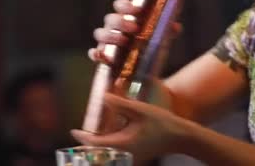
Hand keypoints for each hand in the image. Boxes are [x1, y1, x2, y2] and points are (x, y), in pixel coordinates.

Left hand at [71, 93, 192, 164]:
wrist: (180, 137)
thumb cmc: (162, 123)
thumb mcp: (140, 110)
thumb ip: (120, 104)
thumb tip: (103, 97)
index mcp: (123, 145)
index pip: (95, 145)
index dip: (82, 138)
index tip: (73, 130)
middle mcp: (124, 155)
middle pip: (98, 153)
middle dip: (87, 144)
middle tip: (80, 132)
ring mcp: (130, 157)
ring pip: (106, 154)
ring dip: (97, 146)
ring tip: (90, 134)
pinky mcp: (135, 156)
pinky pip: (115, 154)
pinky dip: (108, 146)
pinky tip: (108, 135)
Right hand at [88, 0, 182, 63]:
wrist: (143, 77)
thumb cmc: (148, 52)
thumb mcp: (160, 41)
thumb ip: (167, 32)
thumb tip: (175, 26)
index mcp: (126, 20)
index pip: (120, 7)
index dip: (125, 5)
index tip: (137, 10)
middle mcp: (114, 29)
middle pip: (110, 19)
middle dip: (121, 21)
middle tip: (135, 28)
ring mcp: (107, 43)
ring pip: (100, 34)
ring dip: (111, 35)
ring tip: (124, 41)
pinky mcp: (103, 59)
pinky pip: (94, 54)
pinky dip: (96, 53)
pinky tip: (101, 55)